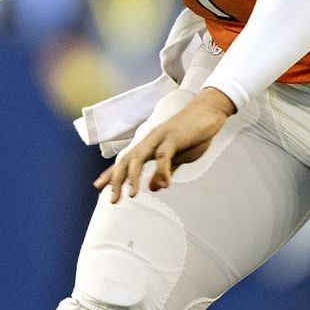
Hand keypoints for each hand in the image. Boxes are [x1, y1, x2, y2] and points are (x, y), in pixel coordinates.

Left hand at [96, 89, 235, 201]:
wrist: (209, 110)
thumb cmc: (194, 132)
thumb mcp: (179, 157)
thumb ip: (165, 171)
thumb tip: (153, 188)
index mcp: (149, 145)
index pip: (126, 161)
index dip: (111, 173)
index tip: (99, 186)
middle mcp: (149, 140)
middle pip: (126, 161)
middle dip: (117, 181)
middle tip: (113, 200)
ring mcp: (160, 137)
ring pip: (139, 158)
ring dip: (134, 178)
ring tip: (133, 195)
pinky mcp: (174, 137)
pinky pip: (163, 156)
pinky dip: (162, 171)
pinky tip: (166, 185)